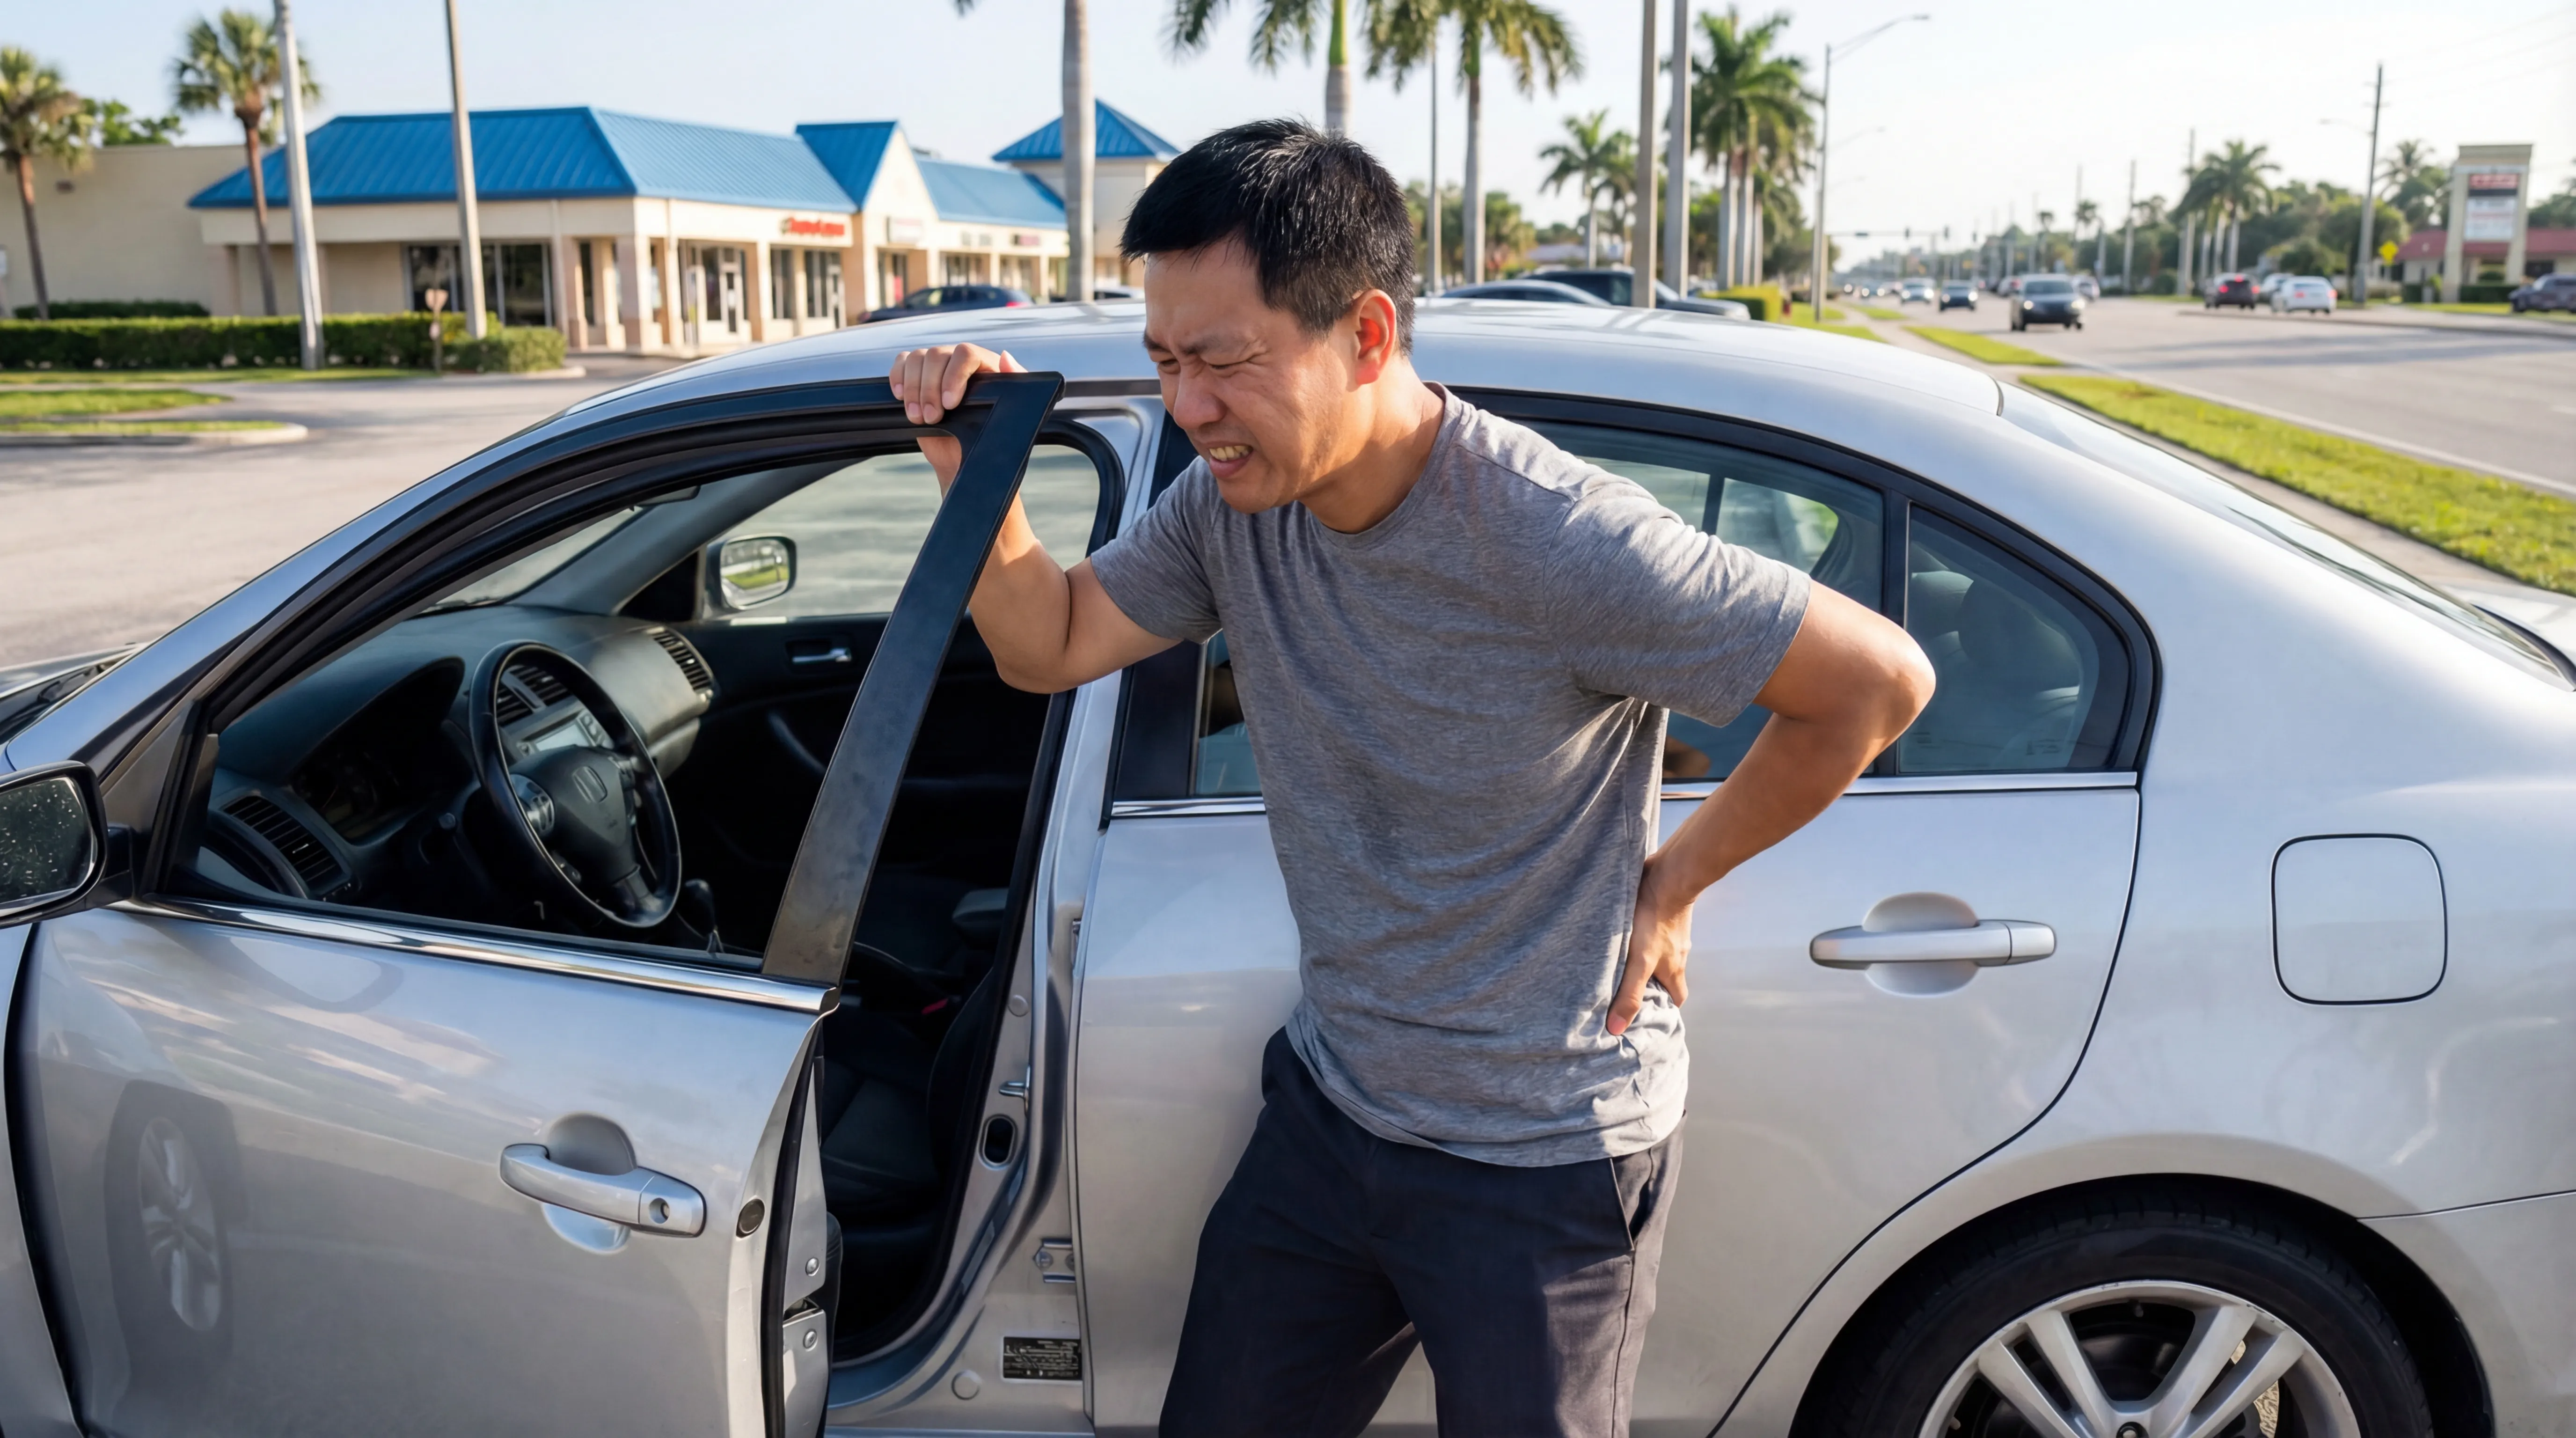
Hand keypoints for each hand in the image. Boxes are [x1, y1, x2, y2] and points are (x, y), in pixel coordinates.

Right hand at [889, 343, 1023, 487]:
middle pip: (936, 355)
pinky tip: (900, 397)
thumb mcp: (1008, 414)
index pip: (965, 353)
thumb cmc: (987, 436)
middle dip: (930, 389)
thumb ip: (1016, 383)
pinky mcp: (916, 376)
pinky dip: (897, 377)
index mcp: (984, 364)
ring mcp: (936, 367)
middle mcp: (958, 361)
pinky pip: (902, 363)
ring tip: (918, 417)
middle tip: (932, 418)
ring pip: (917, 358)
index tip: (951, 404)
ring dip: (912, 389)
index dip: (954, 376)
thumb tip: (1006, 357)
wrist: (961, 456)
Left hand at [1609, 855, 1693, 1036]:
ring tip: (1616, 965)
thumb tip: (1616, 1029)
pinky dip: (1639, 939)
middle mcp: (1676, 954)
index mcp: (1675, 970)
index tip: (1645, 1017)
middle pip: (1665, 978)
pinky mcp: (1661, 915)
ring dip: (1641, 962)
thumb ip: (1630, 994)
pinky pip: (1652, 934)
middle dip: (1649, 987)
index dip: (1664, 1010)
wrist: (1669, 876)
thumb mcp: (1641, 962)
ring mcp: (1670, 934)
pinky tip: (1621, 936)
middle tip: (1624, 991)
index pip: (1676, 1000)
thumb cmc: (1655, 920)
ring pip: (1658, 956)